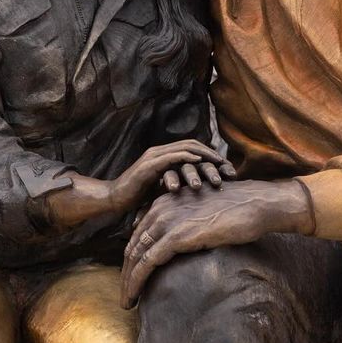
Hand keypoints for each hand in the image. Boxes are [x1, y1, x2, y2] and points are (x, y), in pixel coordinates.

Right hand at [110, 141, 234, 211]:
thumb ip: (176, 184)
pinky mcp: (149, 165)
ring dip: (203, 154)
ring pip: (184, 148)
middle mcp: (159, 151)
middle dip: (210, 152)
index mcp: (163, 155)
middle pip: (191, 144)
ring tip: (218, 162)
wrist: (115, 198)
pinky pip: (172, 156)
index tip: (224, 165)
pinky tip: (199, 162)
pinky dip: (187, 157)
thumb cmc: (138, 196)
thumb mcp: (162, 188)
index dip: (208, 154)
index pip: (190, 148)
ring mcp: (154, 156)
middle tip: (226, 163)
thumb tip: (196, 190)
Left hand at [120, 179, 313, 306]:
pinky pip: (146, 263)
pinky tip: (133, 297)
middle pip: (132, 247)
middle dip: (126, 273)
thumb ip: (188, 224)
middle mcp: (160, 210)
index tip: (132, 278)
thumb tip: (185, 243)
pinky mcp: (175, 237)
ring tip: (126, 302)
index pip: (139, 235)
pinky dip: (135, 282)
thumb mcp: (204, 213)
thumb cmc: (238, 210)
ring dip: (127, 282)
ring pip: (135, 257)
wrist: (255, 203)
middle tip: (125, 295)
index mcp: (164, 202)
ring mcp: (166, 222)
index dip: (132, 259)